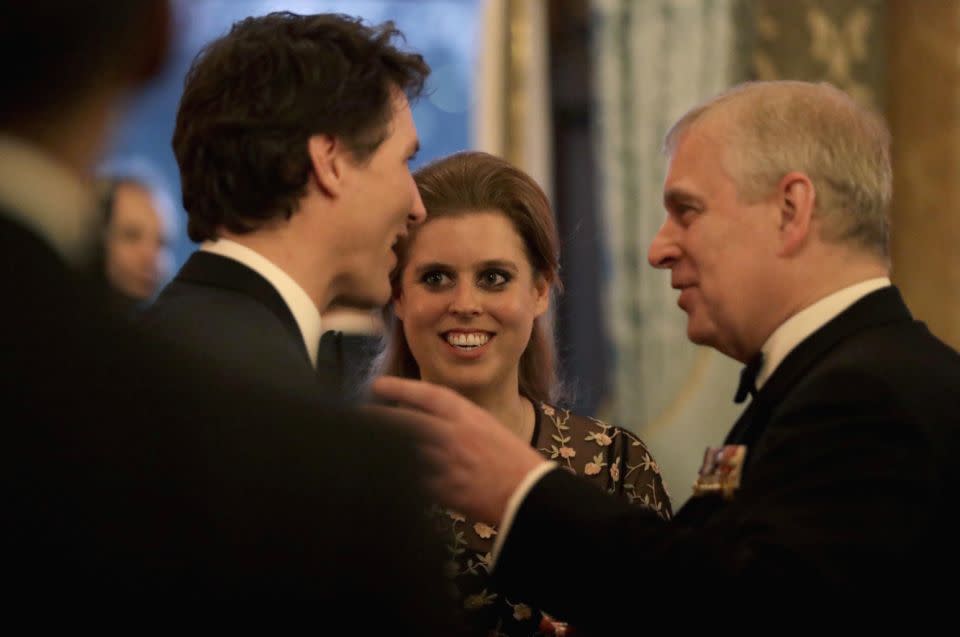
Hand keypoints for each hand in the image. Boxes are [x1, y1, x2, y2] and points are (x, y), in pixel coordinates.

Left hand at [370, 376, 546, 524]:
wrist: (529, 492)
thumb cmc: (510, 458)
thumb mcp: (485, 426)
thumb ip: (456, 420)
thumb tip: (422, 417)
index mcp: (466, 415)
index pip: (425, 395)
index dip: (397, 388)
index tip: (377, 385)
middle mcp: (454, 434)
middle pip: (405, 422)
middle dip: (379, 419)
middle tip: (360, 416)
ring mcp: (447, 462)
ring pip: (404, 451)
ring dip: (384, 447)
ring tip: (365, 444)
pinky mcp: (444, 489)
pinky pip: (412, 479)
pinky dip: (398, 474)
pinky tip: (386, 473)